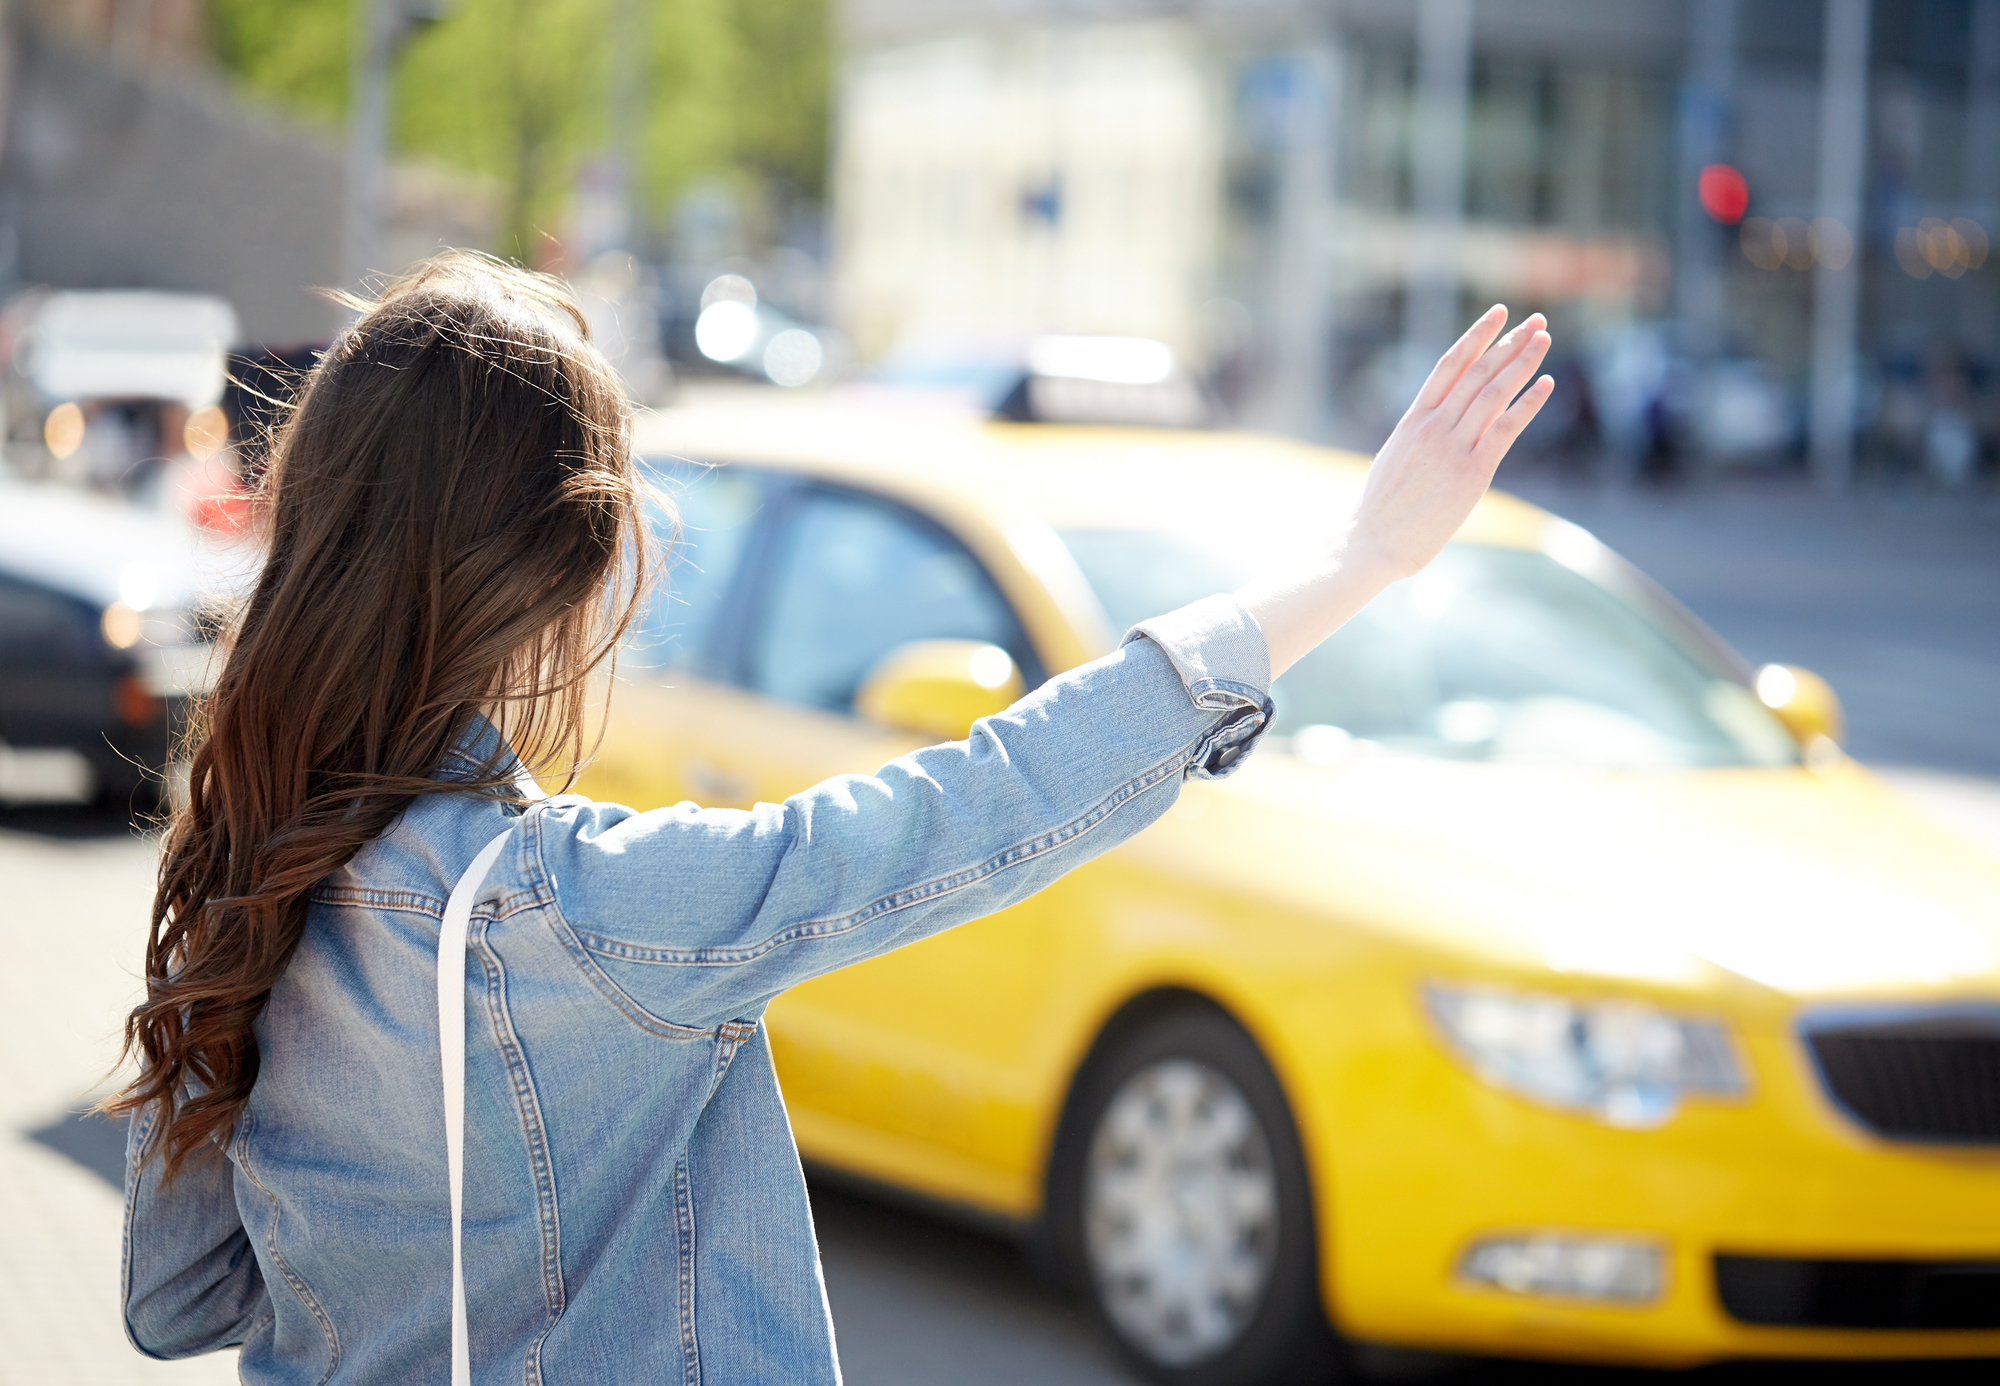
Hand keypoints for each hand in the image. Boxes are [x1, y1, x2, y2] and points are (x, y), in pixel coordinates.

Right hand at [1346, 306, 1553, 580]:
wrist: (1372, 541)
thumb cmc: (1382, 509)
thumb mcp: (1397, 458)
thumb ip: (1421, 437)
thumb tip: (1437, 426)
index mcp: (1413, 420)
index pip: (1450, 365)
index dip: (1477, 336)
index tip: (1498, 314)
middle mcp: (1434, 425)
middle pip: (1478, 371)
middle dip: (1510, 342)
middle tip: (1536, 320)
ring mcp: (1452, 446)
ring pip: (1493, 391)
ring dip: (1522, 361)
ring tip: (1544, 338)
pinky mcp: (1471, 471)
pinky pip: (1506, 428)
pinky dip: (1528, 402)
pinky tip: (1546, 382)